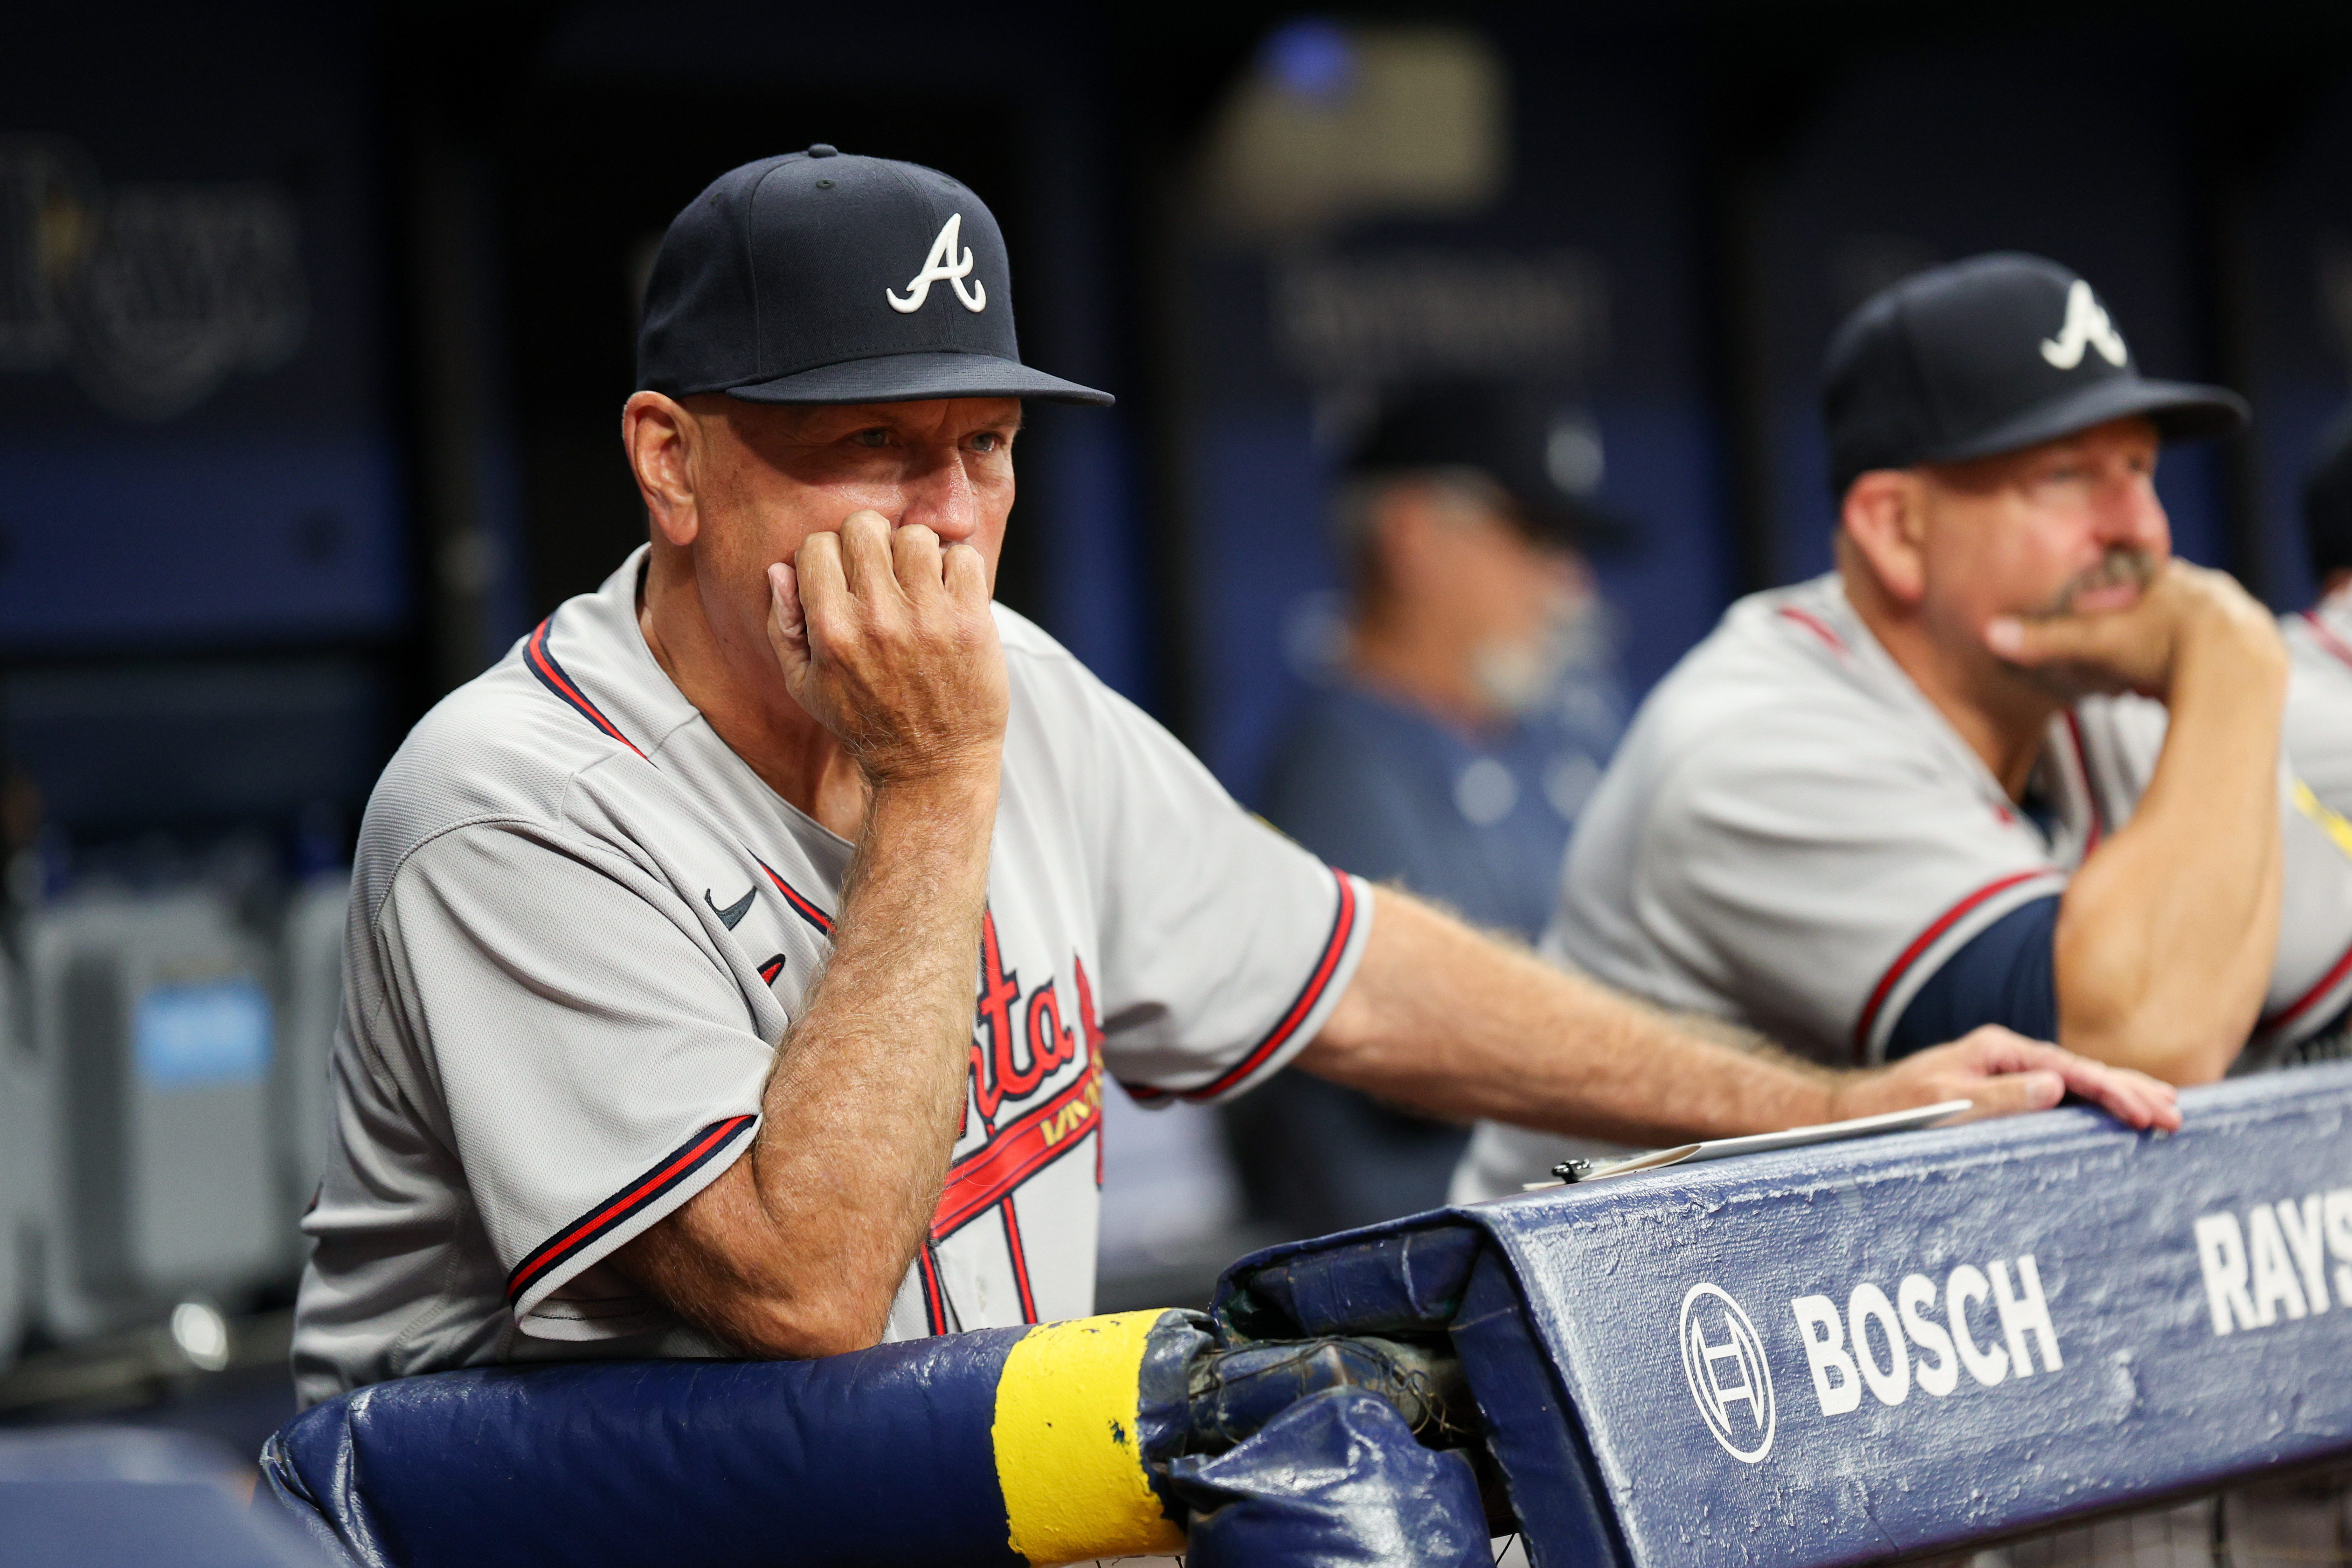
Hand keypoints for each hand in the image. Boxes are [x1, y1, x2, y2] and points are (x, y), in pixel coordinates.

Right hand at [765, 509, 1008, 785]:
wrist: (931, 765)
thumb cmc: (864, 723)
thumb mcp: (804, 686)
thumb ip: (783, 626)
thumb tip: (779, 569)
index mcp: (832, 631)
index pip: (818, 545)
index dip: (828, 555)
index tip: (842, 578)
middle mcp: (878, 618)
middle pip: (865, 527)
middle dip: (869, 542)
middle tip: (880, 572)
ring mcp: (929, 618)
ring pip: (916, 535)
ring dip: (915, 552)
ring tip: (917, 583)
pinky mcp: (972, 621)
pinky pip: (963, 556)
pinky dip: (957, 568)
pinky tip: (948, 594)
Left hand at [1831, 1025, 2180, 1131]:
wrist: (1859, 1112)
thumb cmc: (1894, 1108)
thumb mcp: (1944, 1102)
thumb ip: (2000, 1096)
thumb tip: (2057, 1088)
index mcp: (1996, 1049)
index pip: (2068, 1069)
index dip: (2111, 1089)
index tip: (2146, 1109)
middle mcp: (2007, 1056)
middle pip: (2082, 1071)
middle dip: (2130, 1090)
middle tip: (2175, 1114)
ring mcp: (2008, 1072)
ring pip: (2077, 1081)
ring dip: (2121, 1094)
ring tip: (2166, 1108)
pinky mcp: (2006, 1090)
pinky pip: (2062, 1093)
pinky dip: (2096, 1101)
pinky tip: (2120, 1111)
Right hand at [1985, 559, 2282, 701]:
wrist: (2234, 673)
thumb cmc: (2164, 648)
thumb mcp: (2096, 642)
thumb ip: (2046, 640)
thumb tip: (1990, 634)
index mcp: (2165, 577)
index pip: (2134, 579)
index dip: (2113, 602)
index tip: (2102, 624)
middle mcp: (2205, 588)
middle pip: (2165, 603)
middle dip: (2145, 627)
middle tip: (2126, 656)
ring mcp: (2235, 616)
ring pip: (2195, 628)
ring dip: (2175, 649)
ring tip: (2155, 676)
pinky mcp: (2255, 647)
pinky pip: (2221, 654)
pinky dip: (2200, 669)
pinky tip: (2185, 687)